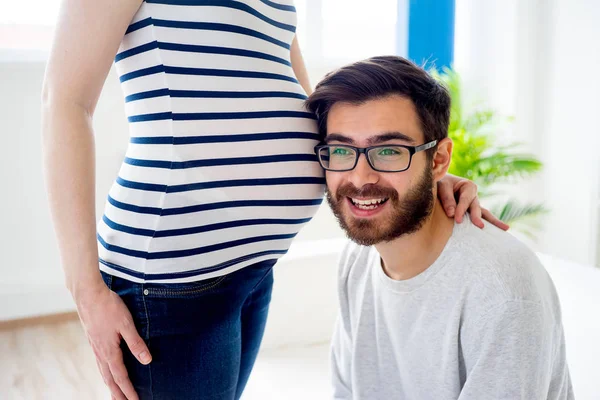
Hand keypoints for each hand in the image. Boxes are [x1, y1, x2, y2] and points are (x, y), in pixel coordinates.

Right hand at [75, 280, 151, 399]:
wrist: (88, 294)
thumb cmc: (109, 307)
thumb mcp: (126, 324)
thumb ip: (136, 343)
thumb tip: (147, 361)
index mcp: (109, 352)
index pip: (121, 377)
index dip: (129, 391)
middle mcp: (100, 353)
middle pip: (110, 379)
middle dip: (118, 394)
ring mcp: (95, 347)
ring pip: (103, 372)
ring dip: (111, 385)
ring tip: (115, 395)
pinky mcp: (93, 341)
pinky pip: (100, 363)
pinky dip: (105, 373)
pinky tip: (107, 371)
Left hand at [437, 174, 509, 230]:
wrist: (438, 183)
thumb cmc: (440, 183)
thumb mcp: (442, 186)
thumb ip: (447, 198)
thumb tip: (452, 214)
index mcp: (468, 186)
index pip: (465, 200)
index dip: (461, 209)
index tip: (457, 220)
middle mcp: (473, 196)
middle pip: (477, 207)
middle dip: (477, 217)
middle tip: (480, 226)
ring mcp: (474, 205)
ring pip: (484, 214)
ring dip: (494, 222)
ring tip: (505, 229)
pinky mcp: (471, 213)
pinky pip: (480, 219)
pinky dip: (488, 225)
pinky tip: (497, 232)